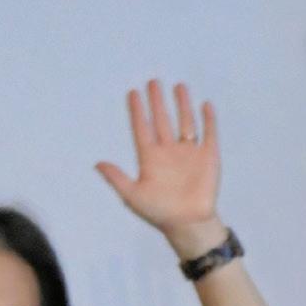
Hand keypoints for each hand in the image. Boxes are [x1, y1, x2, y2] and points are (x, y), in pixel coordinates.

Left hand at [103, 79, 225, 254]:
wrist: (187, 223)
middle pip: (161, 120)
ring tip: (178, 86)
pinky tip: (204, 104)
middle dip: (157, 101)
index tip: (132, 93)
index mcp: (149, 158)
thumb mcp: (132, 195)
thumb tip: (97, 163)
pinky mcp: (208, 156)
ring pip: (184, 122)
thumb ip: (116, 178)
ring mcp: (188, 152)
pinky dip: (207, 119)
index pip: (141, 128)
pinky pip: (208, 133)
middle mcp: (168, 151)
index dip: (137, 111)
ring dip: (181, 104)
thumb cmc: (158, 212)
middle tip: (153, 82)